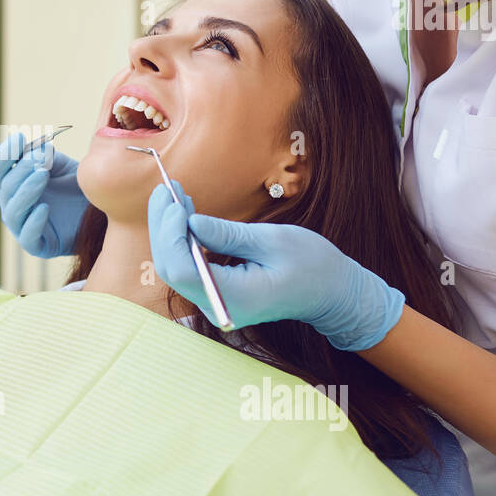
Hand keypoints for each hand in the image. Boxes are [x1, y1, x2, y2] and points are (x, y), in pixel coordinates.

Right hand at [0, 132, 88, 259]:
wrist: (100, 211)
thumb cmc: (75, 187)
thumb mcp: (60, 166)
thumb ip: (45, 156)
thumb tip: (35, 147)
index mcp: (12, 184)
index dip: (4, 153)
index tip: (20, 138)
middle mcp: (12, 205)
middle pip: (4, 187)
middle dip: (20, 169)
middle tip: (40, 157)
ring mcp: (22, 226)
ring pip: (13, 210)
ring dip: (26, 190)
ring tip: (43, 175)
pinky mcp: (36, 245)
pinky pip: (27, 236)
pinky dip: (33, 221)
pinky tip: (45, 208)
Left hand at [146, 181, 405, 350]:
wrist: (331, 292)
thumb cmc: (312, 265)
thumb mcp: (273, 241)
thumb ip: (229, 235)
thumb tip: (191, 222)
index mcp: (235, 296)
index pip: (182, 270)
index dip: (171, 235)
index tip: (174, 202)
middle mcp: (218, 305)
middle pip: (172, 268)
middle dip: (163, 227)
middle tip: (165, 189)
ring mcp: (215, 302)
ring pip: (176, 267)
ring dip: (170, 230)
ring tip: (173, 195)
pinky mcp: (216, 292)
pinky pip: (189, 267)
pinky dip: (182, 239)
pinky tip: (185, 214)